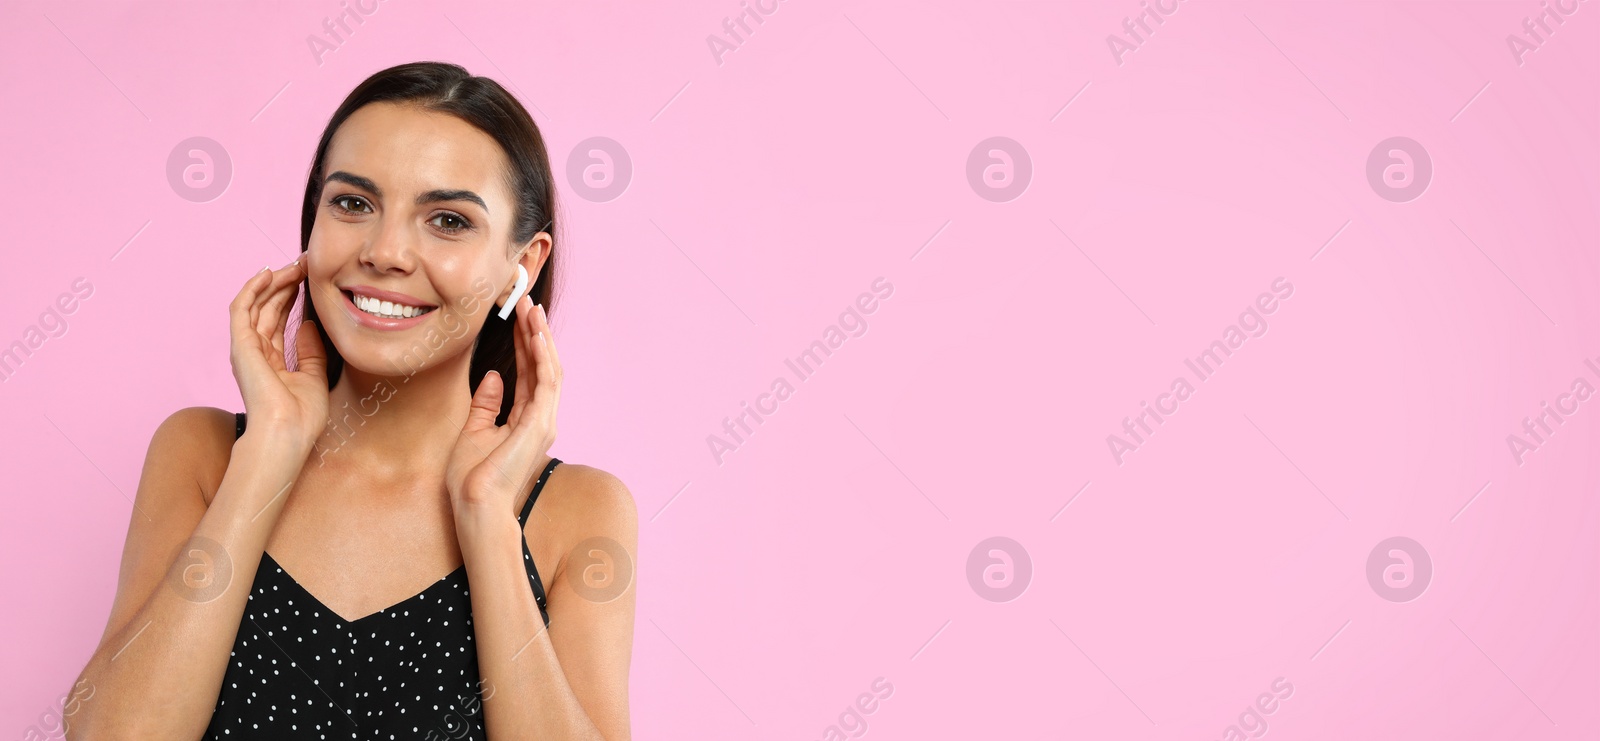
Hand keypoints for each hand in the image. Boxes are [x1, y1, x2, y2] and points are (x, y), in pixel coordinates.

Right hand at [228, 260, 328, 453]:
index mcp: (271, 362)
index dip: (292, 297)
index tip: (310, 280)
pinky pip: (241, 308)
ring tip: (295, 265)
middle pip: (267, 309)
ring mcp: (246, 349)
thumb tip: (306, 324)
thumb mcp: (314, 377)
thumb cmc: (302, 417)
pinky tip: (268, 273)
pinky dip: (252, 288)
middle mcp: (255, 353)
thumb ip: (310, 351)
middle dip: (286, 284)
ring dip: (274, 281)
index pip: (278, 321)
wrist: (288, 433)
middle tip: (305, 265)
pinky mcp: (241, 345)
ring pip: (255, 304)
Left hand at [444, 294, 561, 522]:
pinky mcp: (540, 423)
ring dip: (542, 338)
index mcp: (526, 422)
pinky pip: (546, 382)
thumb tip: (493, 376)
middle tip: (528, 303)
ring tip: (533, 310)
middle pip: (542, 367)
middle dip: (536, 334)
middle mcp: (541, 419)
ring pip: (549, 369)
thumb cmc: (472, 479)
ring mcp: (544, 421)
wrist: (475, 505)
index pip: (528, 374)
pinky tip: (536, 334)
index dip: (524, 345)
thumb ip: (487, 404)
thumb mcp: (474, 431)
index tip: (518, 319)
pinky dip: (542, 356)